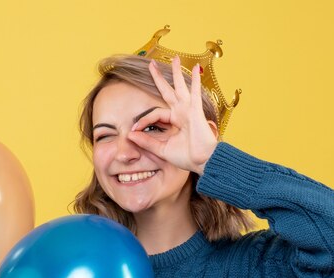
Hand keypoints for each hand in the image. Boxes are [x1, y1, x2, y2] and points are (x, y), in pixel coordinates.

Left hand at [128, 56, 217, 175]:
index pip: (154, 113)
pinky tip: (195, 68)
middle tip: (151, 65)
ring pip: (180, 87)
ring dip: (176, 73)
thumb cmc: (186, 157)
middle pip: (168, 91)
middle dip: (159, 78)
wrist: (203, 162)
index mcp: (174, 120)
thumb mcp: (162, 149)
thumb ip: (147, 142)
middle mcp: (181, 112)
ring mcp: (189, 110)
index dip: (143, 120)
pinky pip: (194, 93)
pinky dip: (196, 81)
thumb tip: (130, 135)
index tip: (133, 130)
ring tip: (174, 58)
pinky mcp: (196, 111)